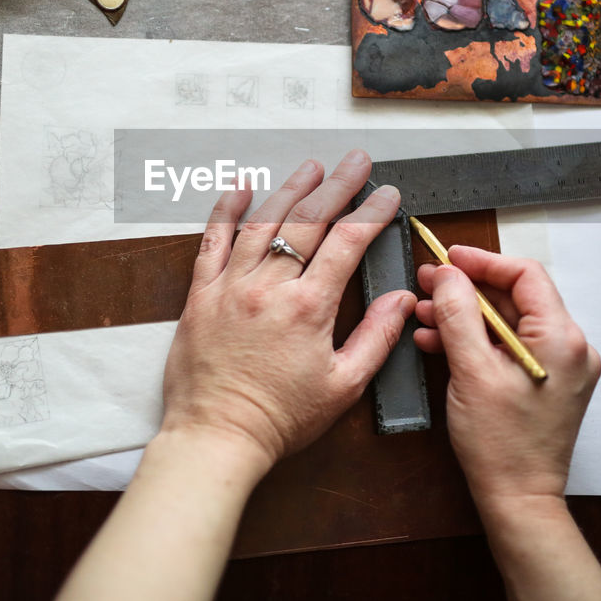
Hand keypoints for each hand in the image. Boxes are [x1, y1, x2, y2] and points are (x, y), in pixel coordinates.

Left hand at [159, 150, 415, 471]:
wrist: (216, 438)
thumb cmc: (279, 419)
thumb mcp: (343, 386)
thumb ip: (376, 338)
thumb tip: (401, 299)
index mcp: (307, 308)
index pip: (347, 243)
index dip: (371, 213)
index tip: (387, 195)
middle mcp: (268, 287)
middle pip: (309, 221)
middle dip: (338, 186)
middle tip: (356, 162)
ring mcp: (230, 286)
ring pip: (263, 222)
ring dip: (290, 190)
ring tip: (311, 168)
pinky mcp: (200, 295)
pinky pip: (211, 241)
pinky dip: (225, 211)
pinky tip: (239, 189)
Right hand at [414, 247, 600, 503]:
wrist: (518, 498)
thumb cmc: (501, 446)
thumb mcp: (470, 371)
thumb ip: (457, 314)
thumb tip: (447, 275)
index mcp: (561, 339)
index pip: (524, 275)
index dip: (482, 261)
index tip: (448, 259)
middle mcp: (571, 348)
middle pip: (516, 297)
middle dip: (467, 290)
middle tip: (428, 285)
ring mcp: (562, 366)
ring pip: (510, 322)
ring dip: (467, 316)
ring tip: (425, 316)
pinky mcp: (548, 381)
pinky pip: (512, 346)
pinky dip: (479, 340)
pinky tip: (443, 342)